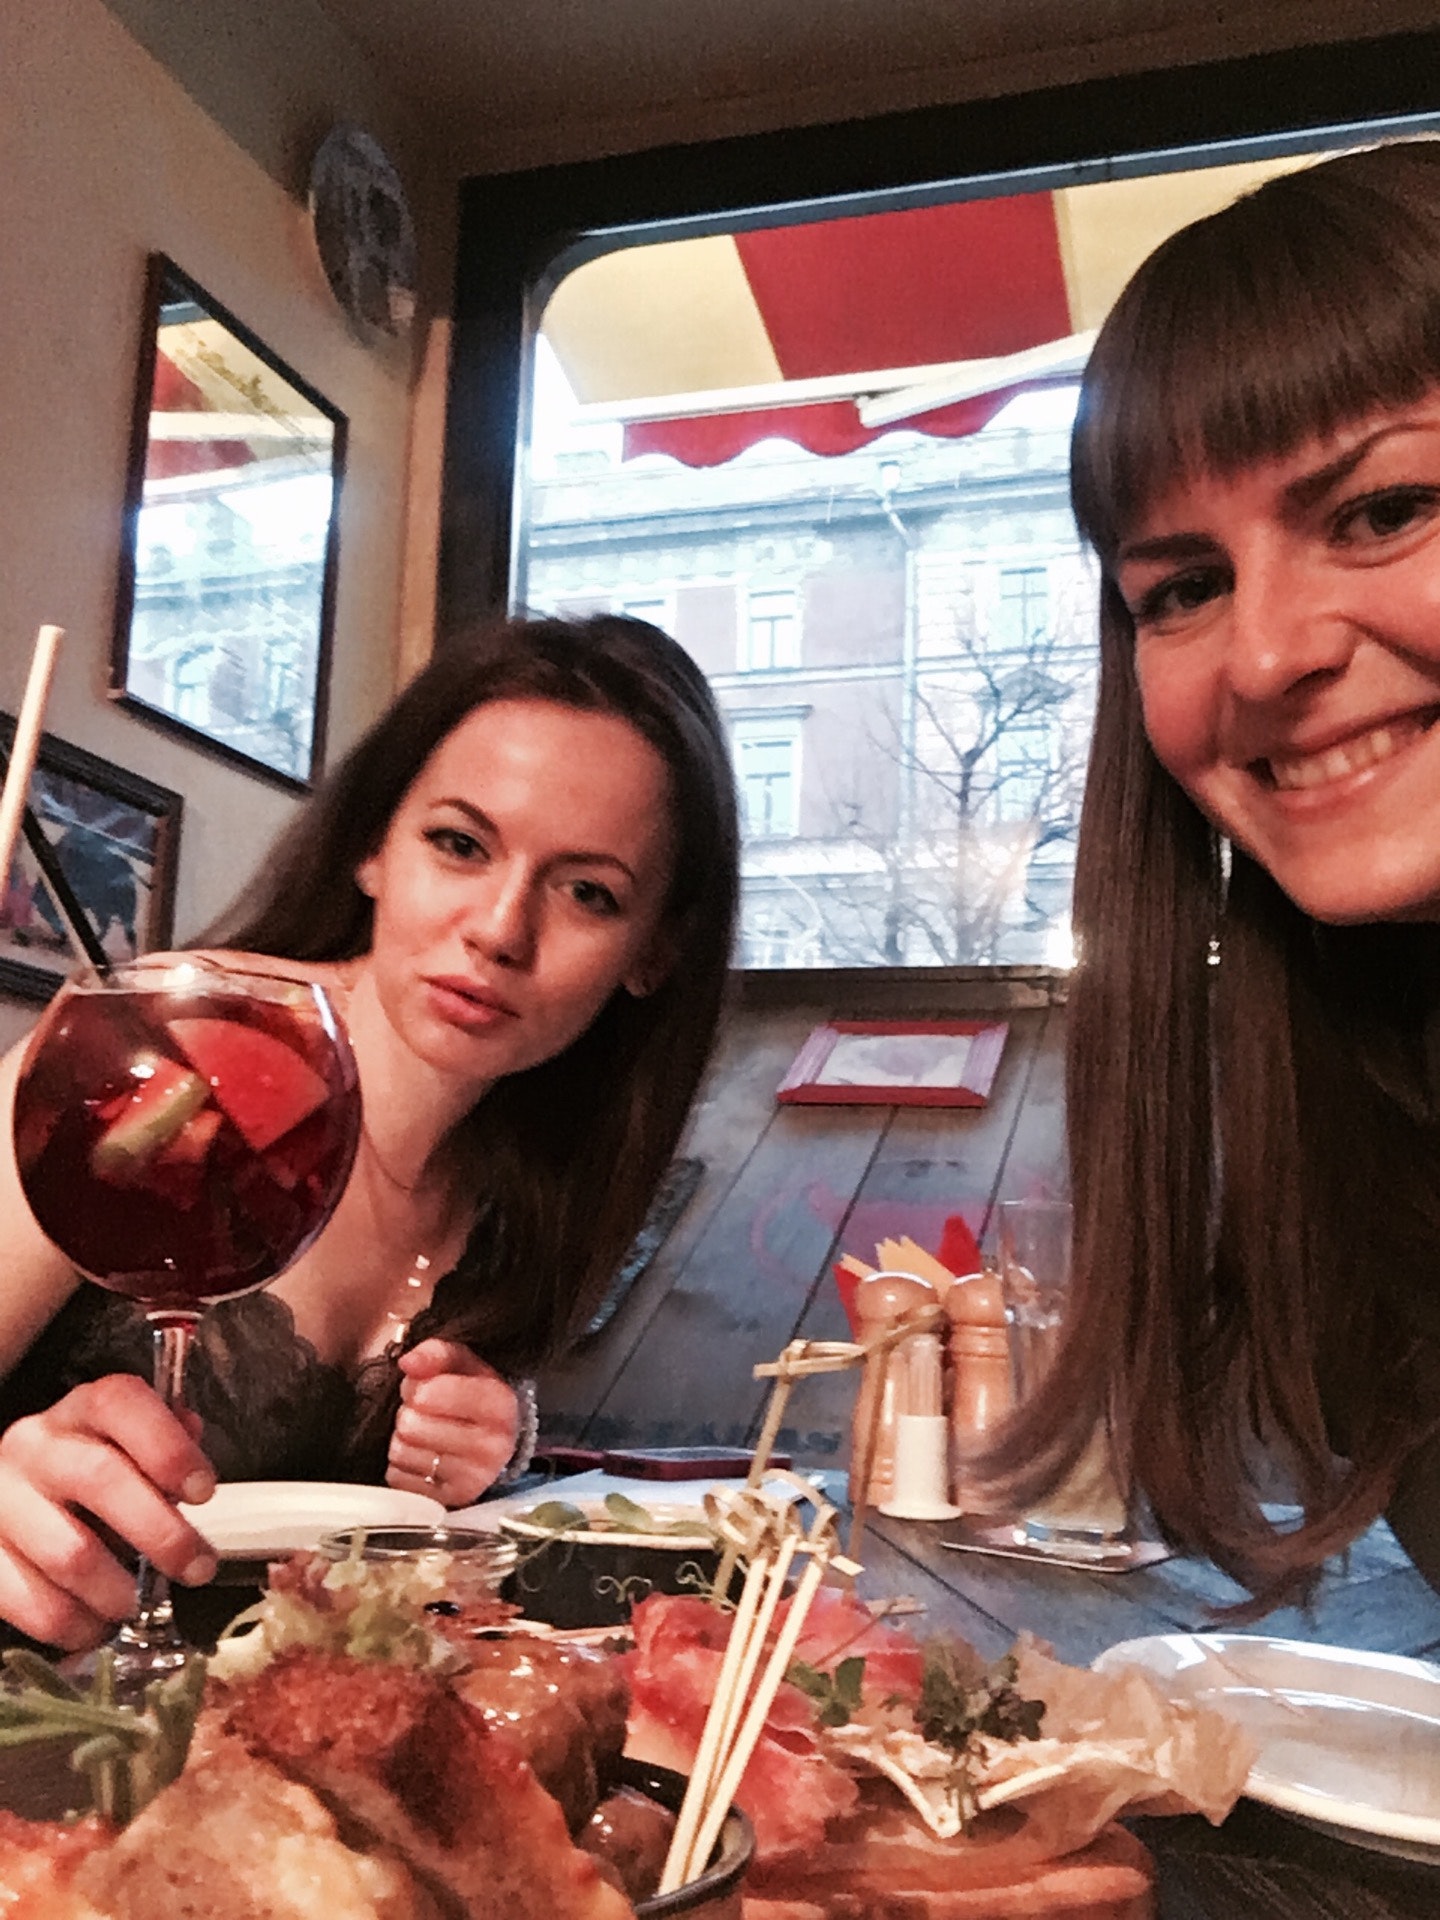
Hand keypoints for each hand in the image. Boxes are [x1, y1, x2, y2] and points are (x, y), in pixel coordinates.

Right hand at [0, 1376, 217, 1650]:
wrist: (10, 1506)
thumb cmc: (87, 1478)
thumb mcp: (125, 1447)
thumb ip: (164, 1441)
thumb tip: (191, 1434)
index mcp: (79, 1412)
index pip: (118, 1404)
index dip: (167, 1447)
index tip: (203, 1491)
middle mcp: (34, 1447)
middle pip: (100, 1478)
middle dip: (161, 1531)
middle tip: (197, 1567)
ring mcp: (1, 1501)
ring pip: (68, 1552)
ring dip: (117, 1589)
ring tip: (138, 1604)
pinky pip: (32, 1601)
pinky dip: (74, 1623)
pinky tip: (96, 1625)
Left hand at [388, 1340, 518, 1507]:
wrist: (493, 1440)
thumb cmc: (472, 1395)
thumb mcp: (462, 1364)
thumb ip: (436, 1353)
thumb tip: (408, 1362)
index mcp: (498, 1404)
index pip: (428, 1393)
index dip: (417, 1386)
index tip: (426, 1387)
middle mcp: (492, 1446)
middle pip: (410, 1423)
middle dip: (409, 1412)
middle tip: (423, 1412)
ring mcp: (472, 1479)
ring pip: (402, 1451)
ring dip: (404, 1438)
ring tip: (424, 1433)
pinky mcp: (449, 1501)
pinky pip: (398, 1478)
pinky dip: (402, 1465)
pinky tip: (421, 1457)